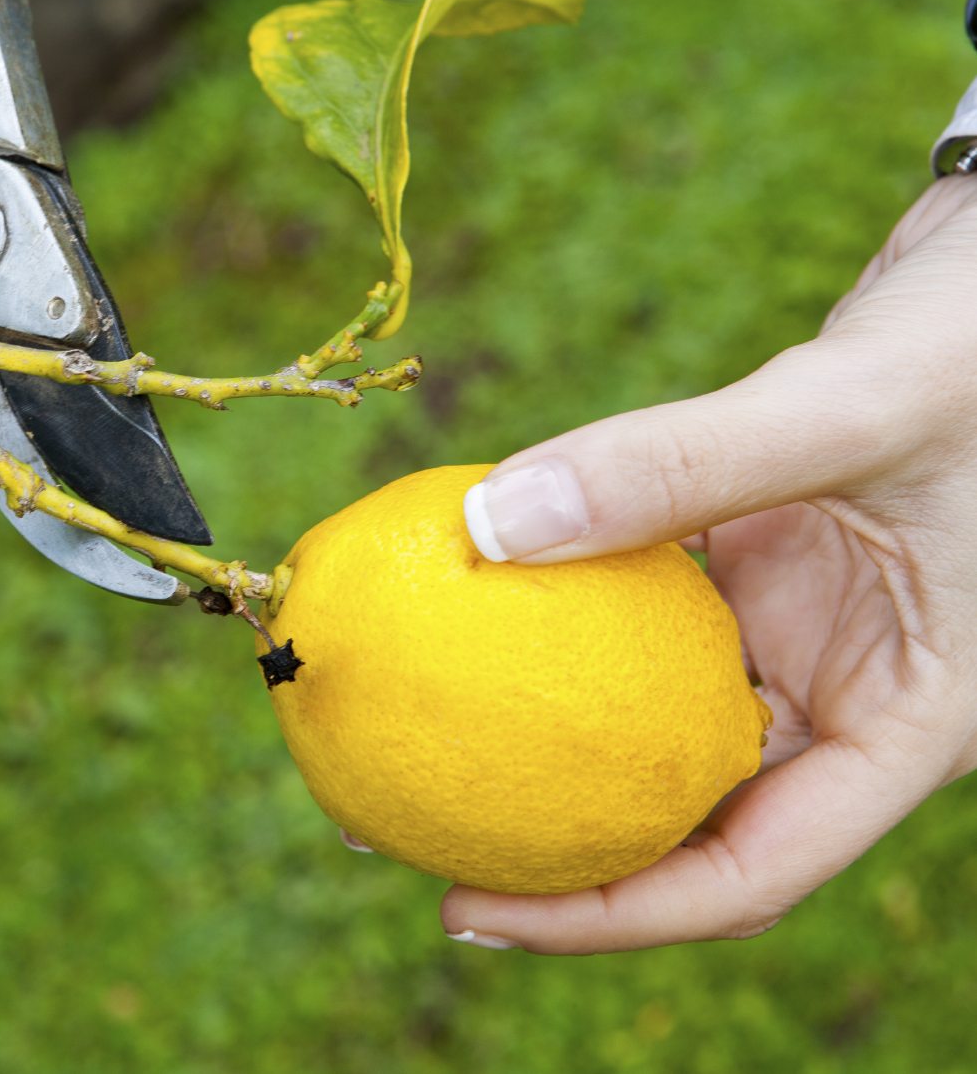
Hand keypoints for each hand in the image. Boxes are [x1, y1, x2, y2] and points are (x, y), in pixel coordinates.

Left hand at [447, 173, 976, 953]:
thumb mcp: (846, 405)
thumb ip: (675, 464)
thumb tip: (484, 526)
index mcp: (907, 724)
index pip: (753, 872)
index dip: (609, 912)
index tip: (471, 907)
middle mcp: (848, 701)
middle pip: (687, 823)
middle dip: (552, 848)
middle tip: (410, 840)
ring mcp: (800, 640)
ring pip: (655, 723)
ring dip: (546, 732)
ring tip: (418, 733)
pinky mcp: (756, 576)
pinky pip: (640, 619)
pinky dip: (564, 618)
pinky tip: (475, 608)